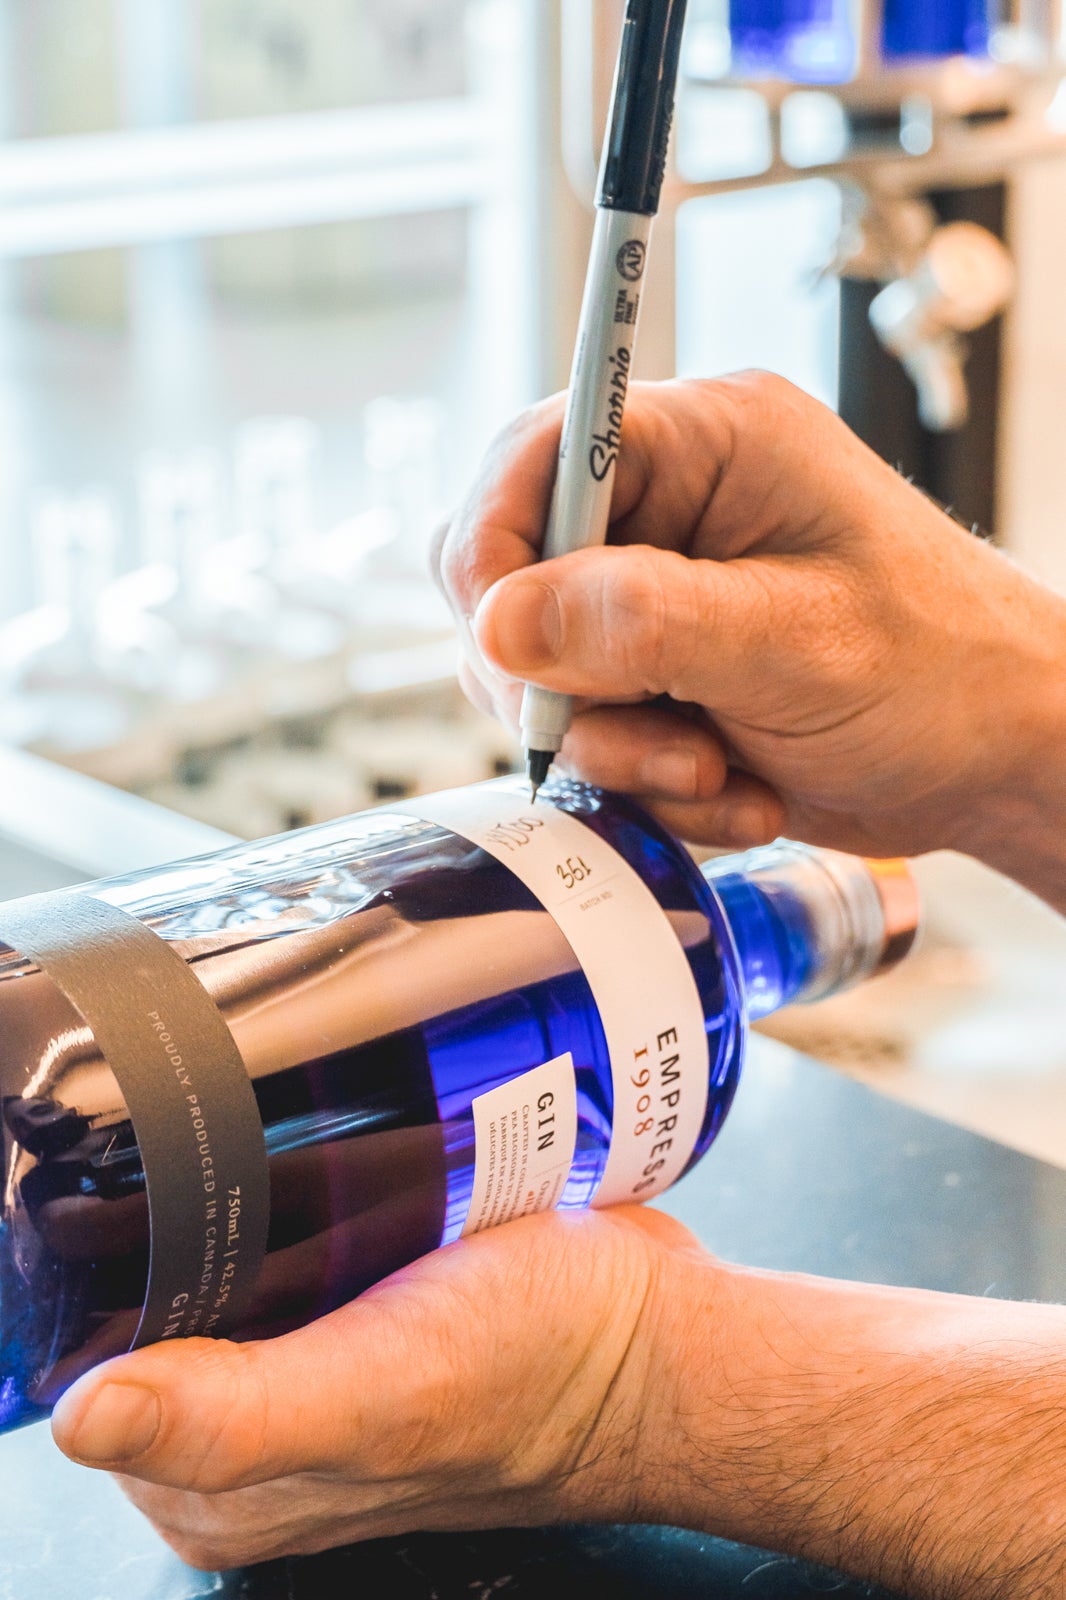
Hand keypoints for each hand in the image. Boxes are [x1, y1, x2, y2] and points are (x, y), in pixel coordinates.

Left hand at [50, 1206, 697, 1570]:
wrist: (656, 1338)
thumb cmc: (539, 1372)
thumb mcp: (383, 1390)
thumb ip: (237, 1417)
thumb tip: (87, 1418)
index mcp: (223, 1489)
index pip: (94, 1370)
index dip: (105, 1279)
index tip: (151, 1199)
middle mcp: (254, 1443)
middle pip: (150, 1308)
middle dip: (172, 1228)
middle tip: (239, 1160)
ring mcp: (311, 1376)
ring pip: (219, 1263)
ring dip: (235, 1200)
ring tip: (292, 1151)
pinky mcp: (361, 1317)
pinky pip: (288, 1244)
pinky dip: (293, 1198)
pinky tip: (329, 1168)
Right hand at [436, 374, 1065, 874]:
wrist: (998, 760)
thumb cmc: (943, 672)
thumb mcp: (797, 643)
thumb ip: (646, 623)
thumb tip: (499, 621)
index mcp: (712, 443)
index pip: (540, 455)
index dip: (498, 549)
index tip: (508, 647)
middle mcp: (672, 508)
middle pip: (515, 572)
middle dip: (561, 681)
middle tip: (644, 736)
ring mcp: (660, 596)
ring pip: (541, 670)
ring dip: (614, 750)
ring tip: (713, 773)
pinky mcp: (658, 674)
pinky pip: (588, 733)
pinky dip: (644, 784)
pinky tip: (732, 789)